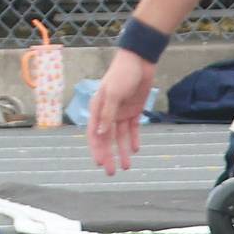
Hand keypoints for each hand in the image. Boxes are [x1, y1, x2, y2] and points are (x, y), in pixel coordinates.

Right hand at [87, 50, 155, 175]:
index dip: (97, 149)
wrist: (139, 60)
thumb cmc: (122, 74)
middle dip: (109, 156)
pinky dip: (133, 139)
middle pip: (107, 139)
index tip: (99, 164)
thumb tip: (100, 134)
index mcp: (97, 109)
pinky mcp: (133, 110)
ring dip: (122, 151)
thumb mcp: (113, 94)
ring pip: (120, 137)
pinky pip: (132, 128)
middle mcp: (107, 113)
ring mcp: (120, 112)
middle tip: (111, 173)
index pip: (95, 134)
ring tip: (127, 167)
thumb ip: (107, 114)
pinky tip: (135, 150)